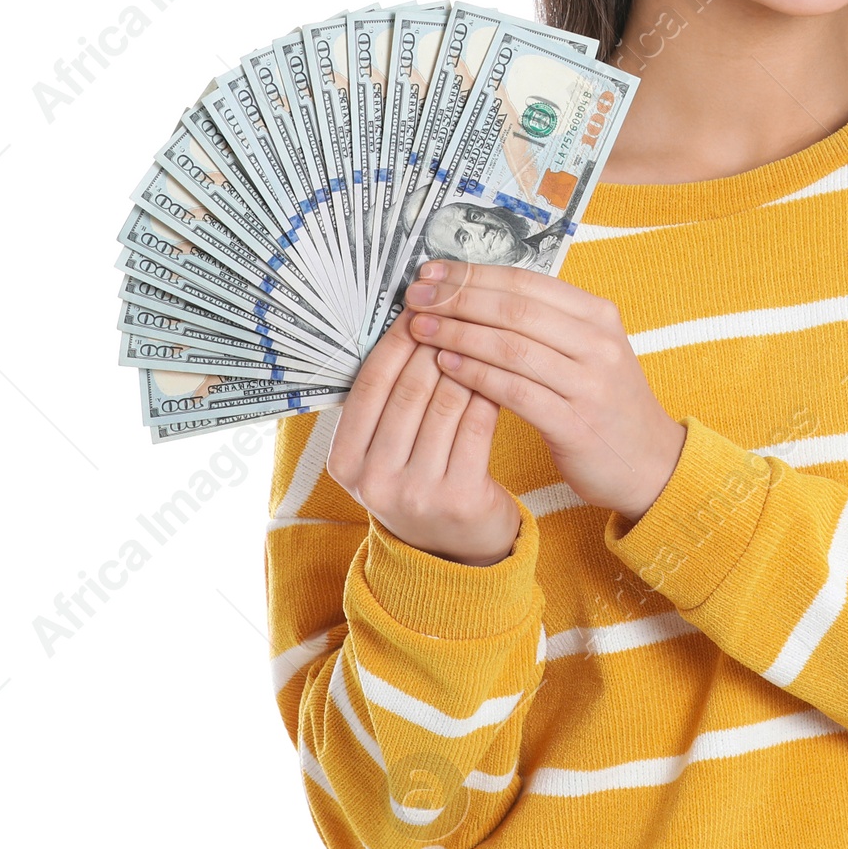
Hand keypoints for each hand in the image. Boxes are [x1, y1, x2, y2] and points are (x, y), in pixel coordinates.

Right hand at [325, 305, 520, 566]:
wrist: (455, 547)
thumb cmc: (420, 475)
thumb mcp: (386, 445)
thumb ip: (388, 396)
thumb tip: (410, 314)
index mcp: (344, 459)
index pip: (371, 381)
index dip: (397, 336)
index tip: (421, 301)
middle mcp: (373, 479)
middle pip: (410, 387)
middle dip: (438, 339)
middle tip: (461, 304)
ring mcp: (415, 492)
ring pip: (447, 401)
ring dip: (468, 358)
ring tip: (484, 327)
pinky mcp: (459, 498)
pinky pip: (478, 424)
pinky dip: (490, 388)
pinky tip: (503, 366)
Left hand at [404, 261, 686, 524]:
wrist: (651, 463)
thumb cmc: (605, 402)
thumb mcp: (589, 350)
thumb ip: (544, 323)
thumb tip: (476, 292)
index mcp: (598, 314)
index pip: (527, 281)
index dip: (475, 273)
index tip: (432, 271)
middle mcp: (597, 341)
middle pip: (515, 308)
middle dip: (458, 298)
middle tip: (416, 296)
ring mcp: (589, 382)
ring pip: (511, 347)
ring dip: (459, 334)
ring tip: (420, 329)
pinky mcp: (575, 423)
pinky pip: (515, 392)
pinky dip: (476, 375)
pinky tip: (446, 365)